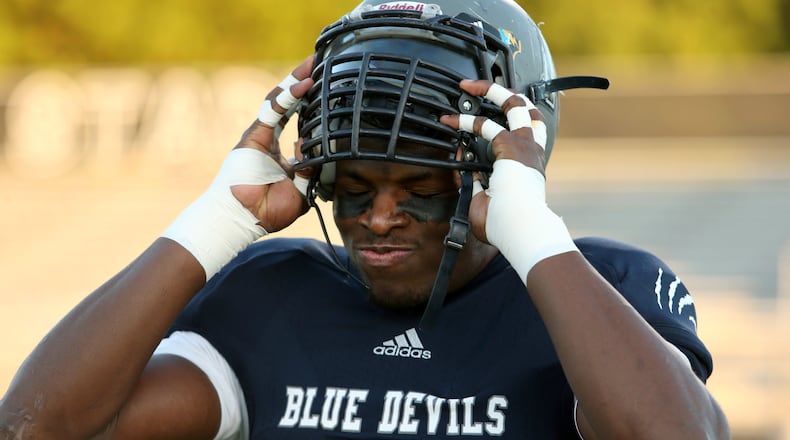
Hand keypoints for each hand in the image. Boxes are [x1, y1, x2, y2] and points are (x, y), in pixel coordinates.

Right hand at [162, 55, 316, 280]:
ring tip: (316, 63)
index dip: (312, 103)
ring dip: (298, 79)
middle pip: (289, 103)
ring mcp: (260, 135)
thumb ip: (310, 170)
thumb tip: (319, 150)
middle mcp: (268, 139)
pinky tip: (306, 83)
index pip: (298, 120)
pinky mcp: (253, 135)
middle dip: (305, 82)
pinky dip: (290, 96)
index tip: (329, 88)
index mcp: (278, 152)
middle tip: (323, 64)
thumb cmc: (267, 211)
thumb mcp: (301, 191)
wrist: (241, 220)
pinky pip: (273, 110)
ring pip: (280, 99)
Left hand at [439, 79, 548, 243]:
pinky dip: (468, 122)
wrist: (520, 230)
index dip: (506, 119)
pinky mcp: (512, 150)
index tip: (484, 118)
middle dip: (502, 92)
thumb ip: (475, 179)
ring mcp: (525, 148)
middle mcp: (532, 152)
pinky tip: (452, 121)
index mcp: (529, 165)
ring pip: (515, 104)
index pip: (525, 130)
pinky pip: (488, 126)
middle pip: (527, 108)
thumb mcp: (486, 198)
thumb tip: (462, 161)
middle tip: (479, 87)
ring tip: (467, 86)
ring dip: (489, 91)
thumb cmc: (506, 225)